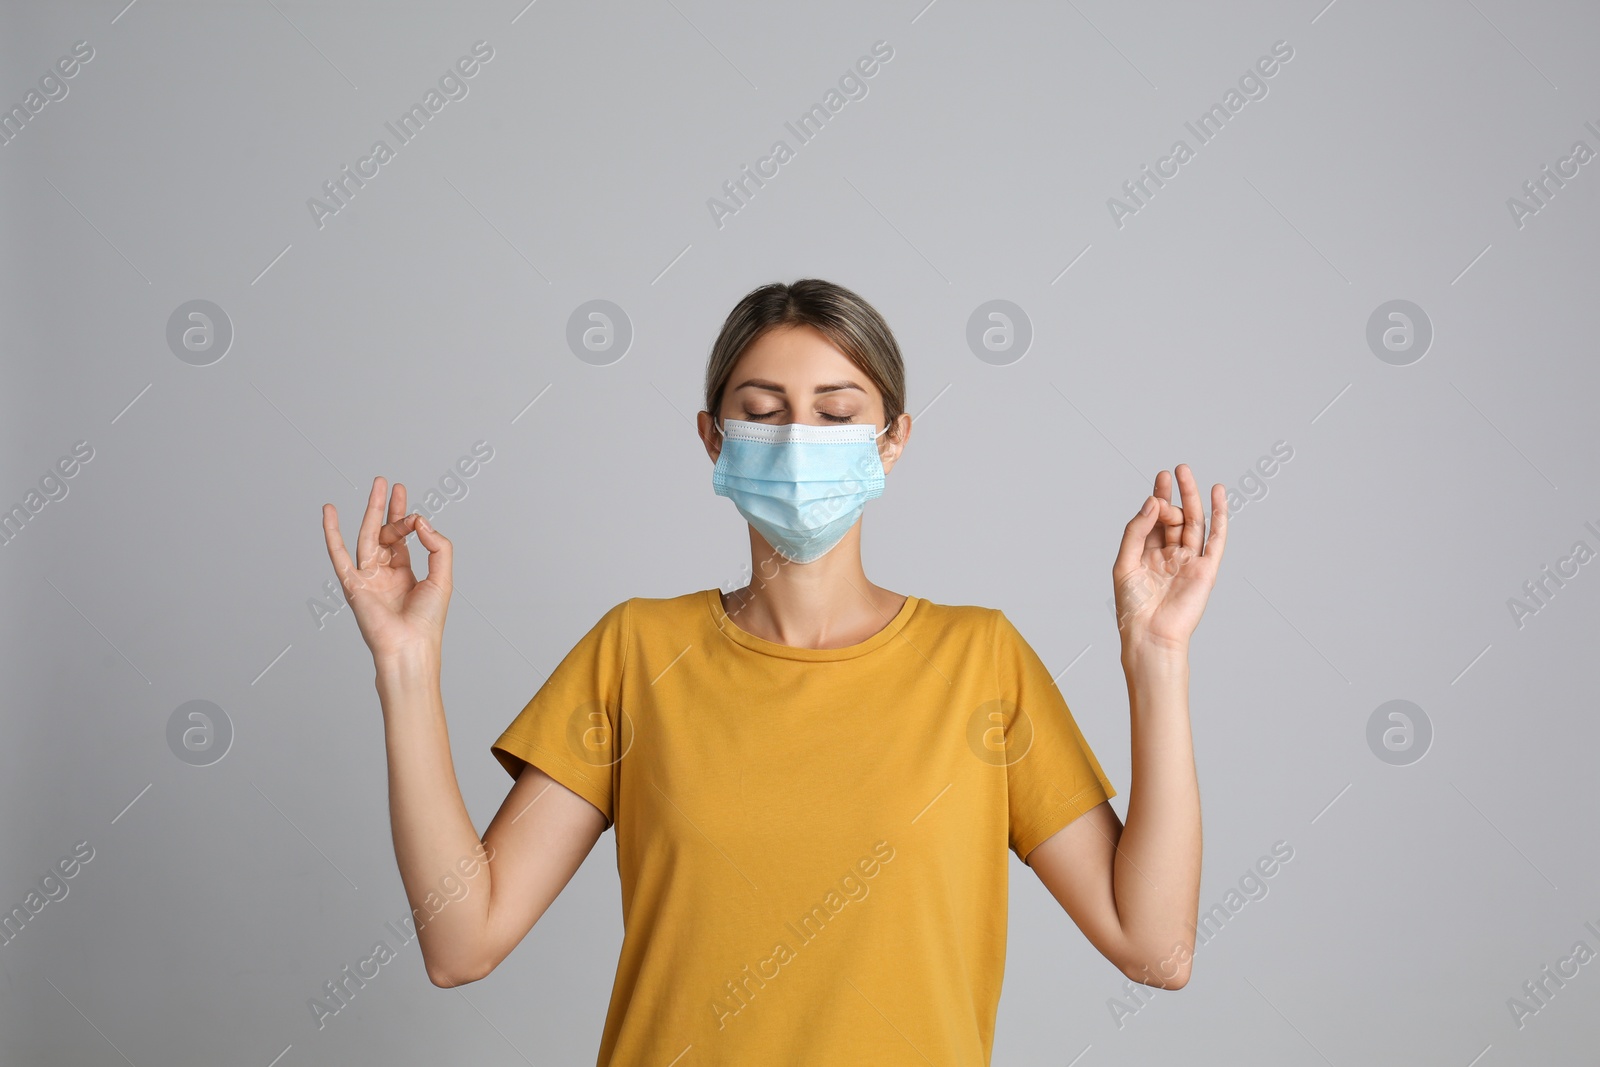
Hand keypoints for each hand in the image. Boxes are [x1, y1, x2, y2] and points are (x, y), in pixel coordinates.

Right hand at [321, 477, 452, 662]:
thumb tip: (420, 520)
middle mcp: (384, 574)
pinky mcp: (352, 584)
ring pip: (367, 536)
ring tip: (376, 484)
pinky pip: (338, 554)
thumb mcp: (442, 577)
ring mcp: (367, 578)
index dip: (409, 521)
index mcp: (405, 575)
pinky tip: (329, 512)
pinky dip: (331, 533)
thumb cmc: (428, 621)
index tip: (416, 515)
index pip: (404, 539)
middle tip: (388, 482)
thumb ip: (437, 546)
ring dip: (371, 510)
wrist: (410, 646)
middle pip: (384, 533)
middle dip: (387, 507)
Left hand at [1112, 464, 1227, 659]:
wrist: (1150, 634)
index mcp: (1148, 554)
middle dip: (1175, 494)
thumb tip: (1154, 501)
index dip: (1158, 497)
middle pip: (1176, 517)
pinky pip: (1215, 539)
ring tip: (1188, 473)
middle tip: (1175, 470)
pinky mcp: (1206, 570)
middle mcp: (1170, 555)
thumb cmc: (1133, 606)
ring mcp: (1189, 562)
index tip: (1160, 478)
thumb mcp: (1125, 562)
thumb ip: (1137, 530)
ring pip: (1194, 523)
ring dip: (1193, 498)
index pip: (1155, 519)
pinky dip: (1219, 516)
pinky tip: (1218, 495)